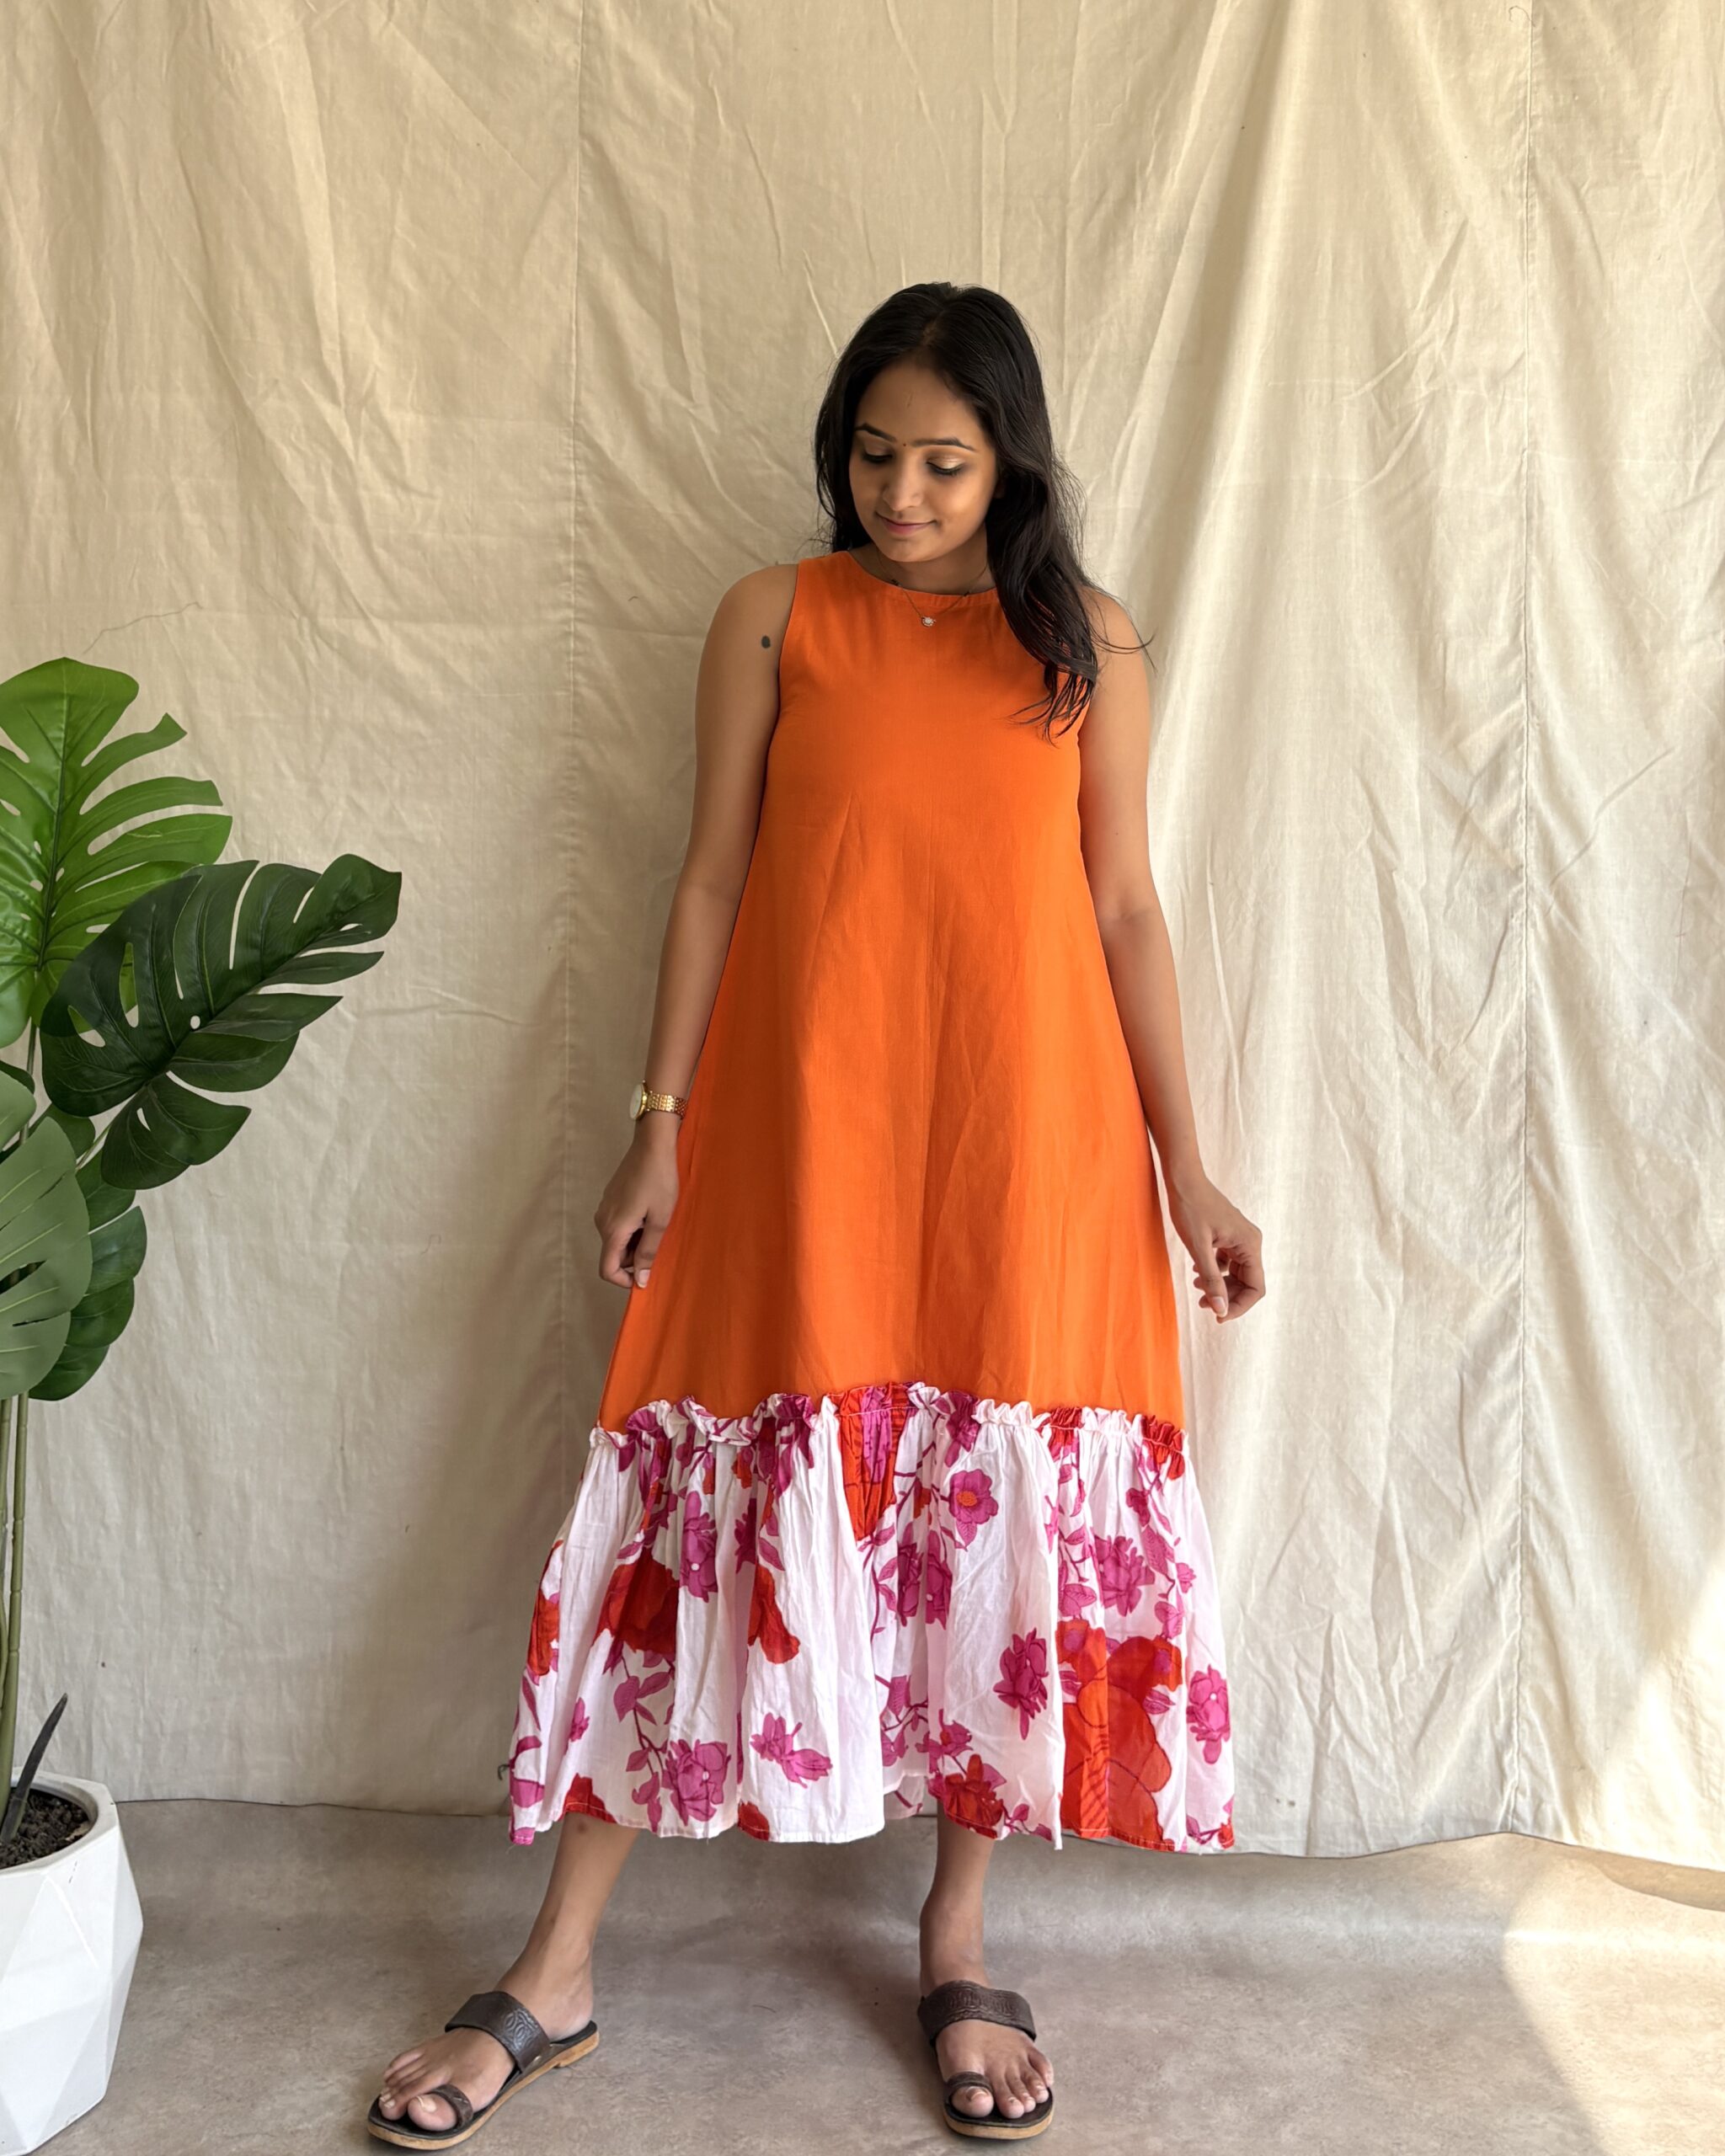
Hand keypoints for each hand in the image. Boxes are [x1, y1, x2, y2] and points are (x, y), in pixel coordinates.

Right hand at [594, 1116, 680, 1287]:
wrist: (652, 1144)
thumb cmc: (660, 1181)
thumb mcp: (660, 1220)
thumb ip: (648, 1252)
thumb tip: (640, 1281)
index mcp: (613, 1230)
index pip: (606, 1270)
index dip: (624, 1280)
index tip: (646, 1274)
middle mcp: (602, 1221)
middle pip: (612, 1255)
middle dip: (634, 1259)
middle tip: (659, 1243)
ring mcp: (604, 1209)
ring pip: (616, 1240)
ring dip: (635, 1242)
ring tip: (657, 1225)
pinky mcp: (609, 1199)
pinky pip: (617, 1225)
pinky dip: (632, 1229)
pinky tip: (650, 1213)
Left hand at [1162, 1161, 1263, 1323]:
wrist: (1183, 1179)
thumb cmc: (1190, 1208)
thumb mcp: (1198, 1248)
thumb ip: (1211, 1279)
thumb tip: (1221, 1310)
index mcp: (1250, 1245)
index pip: (1256, 1288)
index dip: (1239, 1306)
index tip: (1218, 1316)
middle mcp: (1251, 1242)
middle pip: (1248, 1283)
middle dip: (1227, 1297)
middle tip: (1202, 1304)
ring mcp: (1240, 1238)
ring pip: (1238, 1273)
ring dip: (1220, 1286)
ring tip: (1197, 1288)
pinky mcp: (1229, 1236)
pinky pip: (1229, 1262)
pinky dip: (1216, 1272)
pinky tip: (1198, 1273)